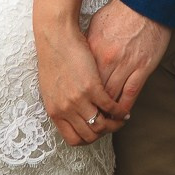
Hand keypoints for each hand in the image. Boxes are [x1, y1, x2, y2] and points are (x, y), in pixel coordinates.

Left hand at [36, 20, 125, 146]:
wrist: (55, 36)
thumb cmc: (52, 56)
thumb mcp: (50, 87)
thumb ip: (61, 102)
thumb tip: (70, 112)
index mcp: (55, 111)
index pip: (73, 138)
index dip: (89, 138)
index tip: (97, 131)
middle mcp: (66, 109)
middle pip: (89, 135)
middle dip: (103, 134)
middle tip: (113, 126)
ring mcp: (79, 100)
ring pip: (101, 124)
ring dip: (114, 125)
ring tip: (121, 119)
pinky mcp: (92, 87)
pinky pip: (110, 106)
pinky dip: (120, 110)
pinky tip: (124, 109)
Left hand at [85, 0, 171, 117]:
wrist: (144, 3)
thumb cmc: (121, 12)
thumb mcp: (96, 26)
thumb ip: (88, 46)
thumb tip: (80, 60)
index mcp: (93, 52)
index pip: (82, 82)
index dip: (81, 97)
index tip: (79, 106)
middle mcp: (107, 62)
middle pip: (95, 94)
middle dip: (92, 109)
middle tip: (90, 119)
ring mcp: (125, 66)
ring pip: (111, 98)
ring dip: (108, 112)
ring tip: (106, 121)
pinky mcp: (142, 68)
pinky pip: (130, 94)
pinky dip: (124, 107)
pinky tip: (122, 114)